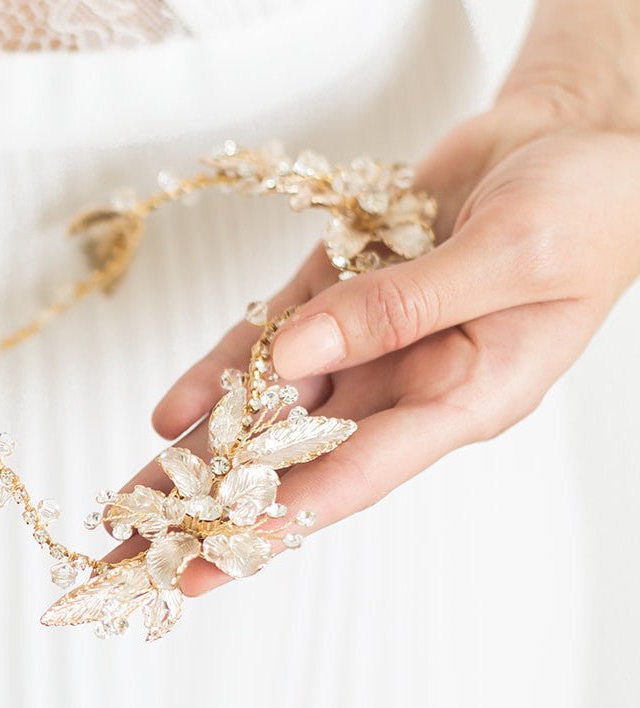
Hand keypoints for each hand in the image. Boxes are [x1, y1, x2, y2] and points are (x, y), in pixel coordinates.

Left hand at [112, 94, 639, 594]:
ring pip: (266, 410)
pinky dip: (222, 369)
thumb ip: (405, 306)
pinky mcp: (338, 292)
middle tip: (136, 560)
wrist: (572, 134)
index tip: (203, 567)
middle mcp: (406, 384)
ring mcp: (367, 340)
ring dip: (197, 454)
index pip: (353, 478)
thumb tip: (297, 353)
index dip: (274, 525)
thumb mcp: (512, 256)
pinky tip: (173, 409)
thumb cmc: (586, 206)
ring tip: (128, 506)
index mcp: (464, 398)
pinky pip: (268, 336)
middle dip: (212, 512)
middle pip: (292, 462)